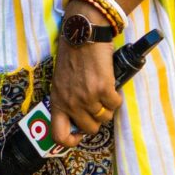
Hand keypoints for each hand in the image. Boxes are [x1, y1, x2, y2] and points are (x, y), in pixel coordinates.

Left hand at [47, 32, 122, 147]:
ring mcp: (87, 97)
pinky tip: (113, 86)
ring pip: (104, 117)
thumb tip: (80, 115)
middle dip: (96, 119)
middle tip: (98, 105)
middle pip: (89, 128)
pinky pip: (115, 104)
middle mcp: (71, 102)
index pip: (59, 135)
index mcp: (57, 101)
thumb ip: (67, 98)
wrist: (83, 33)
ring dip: (108, 107)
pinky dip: (117, 97)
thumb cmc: (72, 54)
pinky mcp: (103, 89)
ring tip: (105, 93)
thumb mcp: (61, 80)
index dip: (71, 140)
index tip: (80, 134)